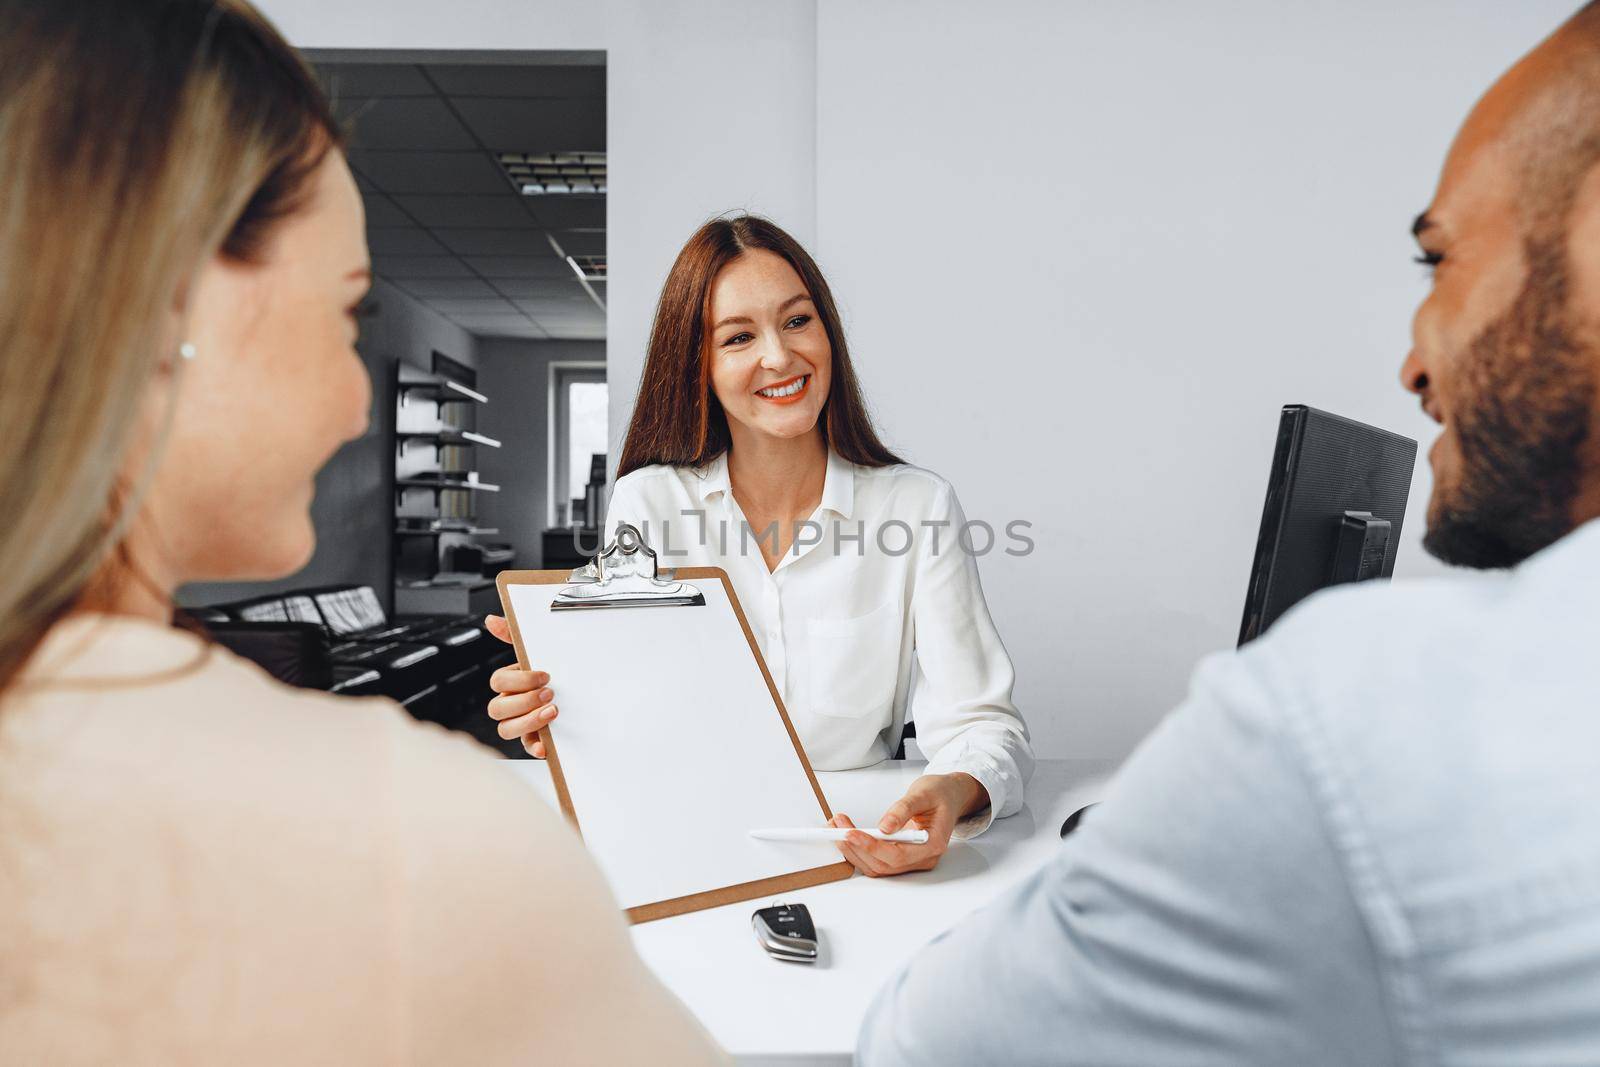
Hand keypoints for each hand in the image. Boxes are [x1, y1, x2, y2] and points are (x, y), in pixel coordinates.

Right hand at [484, 614, 557, 757]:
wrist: (580, 691)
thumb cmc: (551, 671)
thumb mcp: (537, 651)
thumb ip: (514, 635)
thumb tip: (491, 619)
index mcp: (509, 682)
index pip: (498, 681)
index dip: (519, 680)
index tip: (545, 675)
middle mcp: (509, 704)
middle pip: (497, 708)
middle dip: (523, 701)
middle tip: (550, 694)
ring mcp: (519, 723)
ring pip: (505, 730)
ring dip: (527, 722)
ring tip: (553, 712)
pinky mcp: (533, 740)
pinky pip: (526, 748)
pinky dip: (535, 748)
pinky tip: (547, 744)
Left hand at [832, 773, 986, 876]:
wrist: (949, 795)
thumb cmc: (941, 793)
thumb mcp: (923, 793)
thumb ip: (903, 809)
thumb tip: (884, 826)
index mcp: (933, 844)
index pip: (898, 855)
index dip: (871, 846)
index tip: (851, 833)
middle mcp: (922, 857)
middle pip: (883, 864)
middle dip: (856, 847)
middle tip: (838, 826)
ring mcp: (912, 859)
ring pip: (877, 865)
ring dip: (854, 849)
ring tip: (838, 827)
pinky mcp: (901, 855)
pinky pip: (877, 859)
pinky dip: (859, 848)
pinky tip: (847, 834)